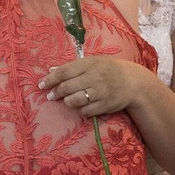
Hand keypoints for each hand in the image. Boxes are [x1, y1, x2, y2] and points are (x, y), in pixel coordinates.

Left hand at [39, 56, 155, 116]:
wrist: (133, 81)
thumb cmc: (108, 70)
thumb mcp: (91, 62)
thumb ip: (71, 67)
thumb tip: (50, 70)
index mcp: (89, 64)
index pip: (63, 72)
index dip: (49, 80)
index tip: (40, 85)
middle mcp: (94, 78)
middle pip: (66, 88)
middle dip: (55, 93)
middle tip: (50, 96)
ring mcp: (100, 92)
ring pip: (73, 101)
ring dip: (67, 102)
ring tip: (68, 100)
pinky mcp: (105, 105)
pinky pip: (85, 111)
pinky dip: (80, 110)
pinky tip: (82, 105)